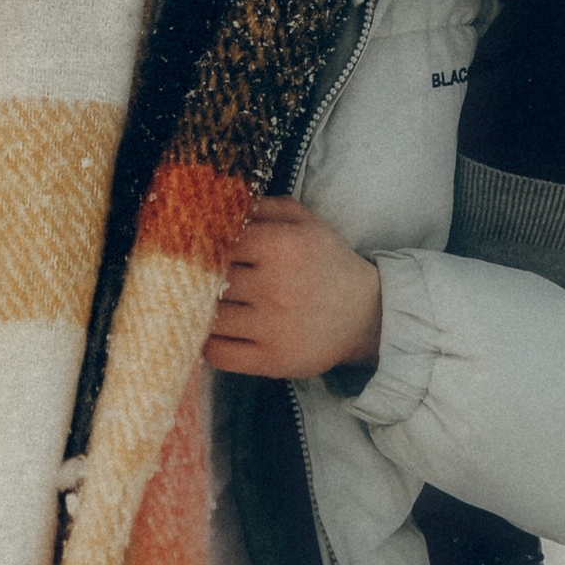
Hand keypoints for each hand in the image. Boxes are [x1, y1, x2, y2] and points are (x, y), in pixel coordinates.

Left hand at [202, 197, 380, 384]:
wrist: (366, 314)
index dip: (204, 246)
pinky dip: (210, 345)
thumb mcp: (305, 222)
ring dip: (203, 312)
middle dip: (201, 279)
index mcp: (280, 246)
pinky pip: (219, 354)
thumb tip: (219, 204)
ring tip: (208, 306)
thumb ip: (263, 207)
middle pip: (209, 280)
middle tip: (197, 280)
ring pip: (210, 318)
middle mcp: (274, 286)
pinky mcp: (272, 360)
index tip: (200, 250)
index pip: (217, 242)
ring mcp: (272, 327)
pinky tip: (218, 333)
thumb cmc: (328, 264)